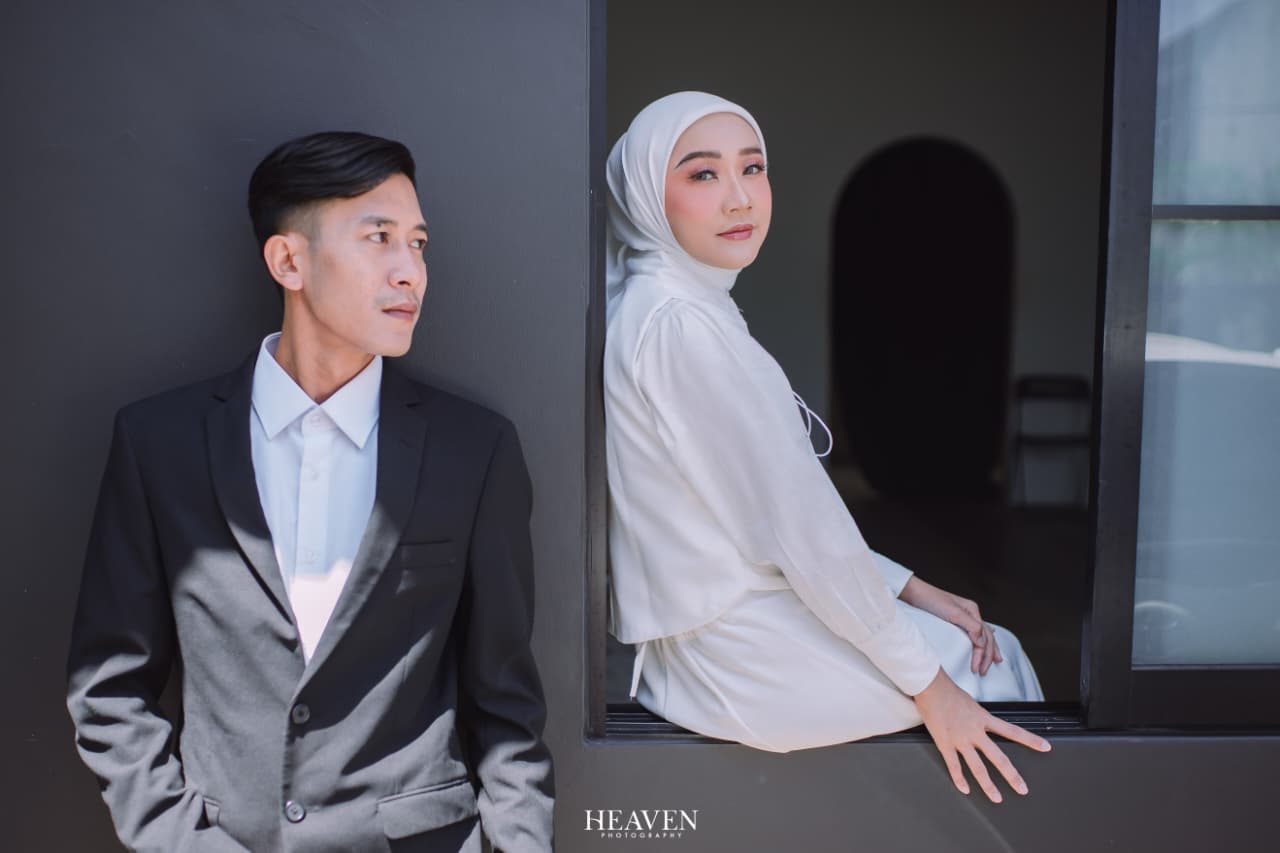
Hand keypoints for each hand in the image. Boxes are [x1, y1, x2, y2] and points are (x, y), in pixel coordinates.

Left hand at [900, 576, 1002, 674]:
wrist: (913, 592)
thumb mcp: (953, 613)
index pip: (984, 638)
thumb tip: (982, 642)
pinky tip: (982, 642)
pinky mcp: (954, 619)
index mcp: (972, 611)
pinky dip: (980, 639)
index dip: (982, 655)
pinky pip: (973, 631)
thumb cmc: (931, 600)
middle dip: (987, 655)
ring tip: (995, 660)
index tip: (976, 668)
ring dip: (988, 649)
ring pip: (983, 634)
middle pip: (986, 637)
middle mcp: (970, 613)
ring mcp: (963, 615)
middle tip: (983, 671)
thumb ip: (971, 626)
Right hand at [913, 668, 1050, 801]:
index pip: (1012, 731)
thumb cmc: (948, 690)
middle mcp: (975, 731)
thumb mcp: (971, 702)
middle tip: (1022, 789)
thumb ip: (978, 716)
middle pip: (998, 757)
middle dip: (1012, 775)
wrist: (931, 686)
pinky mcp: (945, 743)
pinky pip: (954, 765)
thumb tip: (981, 722)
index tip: (1045, 747)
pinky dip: (959, 779)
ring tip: (997, 798)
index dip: (1030, 740)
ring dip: (988, 785)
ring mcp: (961, 739)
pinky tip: (965, 789)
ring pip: (978, 767)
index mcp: (984, 718)